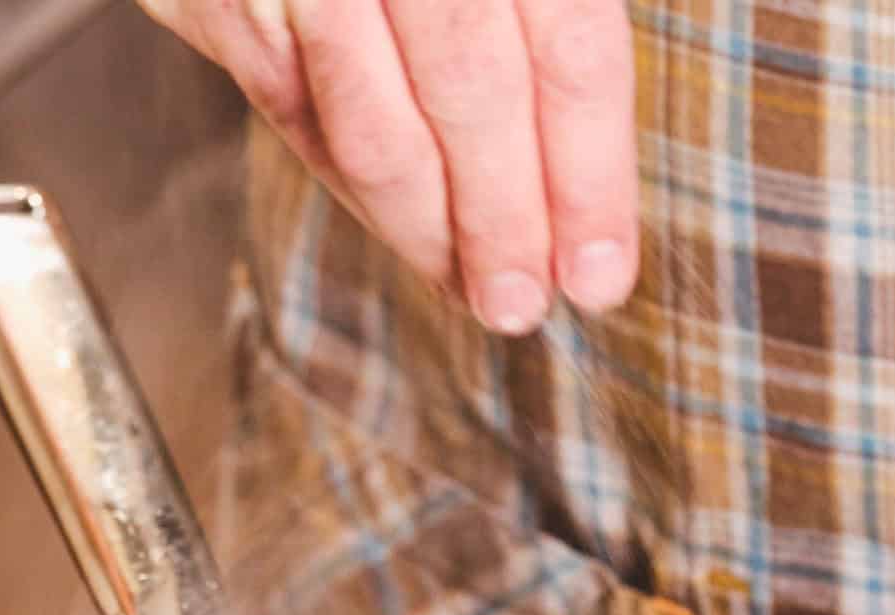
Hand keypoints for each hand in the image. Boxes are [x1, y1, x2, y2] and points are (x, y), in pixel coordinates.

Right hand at [139, 0, 638, 332]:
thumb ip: (545, 15)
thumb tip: (581, 167)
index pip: (569, 43)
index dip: (589, 171)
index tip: (600, 273)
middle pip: (475, 88)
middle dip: (506, 219)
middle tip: (525, 306)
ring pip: (374, 116)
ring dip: (427, 226)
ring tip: (475, 292)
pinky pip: (293, 107)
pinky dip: (351, 181)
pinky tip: (406, 232)